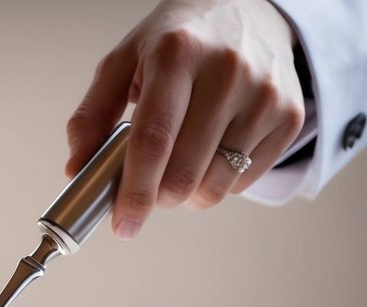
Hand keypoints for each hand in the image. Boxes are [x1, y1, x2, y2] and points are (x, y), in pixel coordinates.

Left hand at [66, 0, 305, 239]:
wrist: (249, 8)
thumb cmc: (178, 40)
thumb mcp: (125, 61)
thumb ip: (92, 114)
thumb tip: (77, 169)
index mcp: (178, 54)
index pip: (153, 140)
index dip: (135, 191)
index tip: (122, 224)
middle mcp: (228, 71)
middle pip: (185, 173)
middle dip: (158, 197)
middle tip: (149, 186)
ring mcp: (265, 94)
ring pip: (215, 185)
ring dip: (188, 194)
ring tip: (181, 163)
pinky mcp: (289, 115)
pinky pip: (244, 181)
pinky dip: (219, 181)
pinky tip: (212, 151)